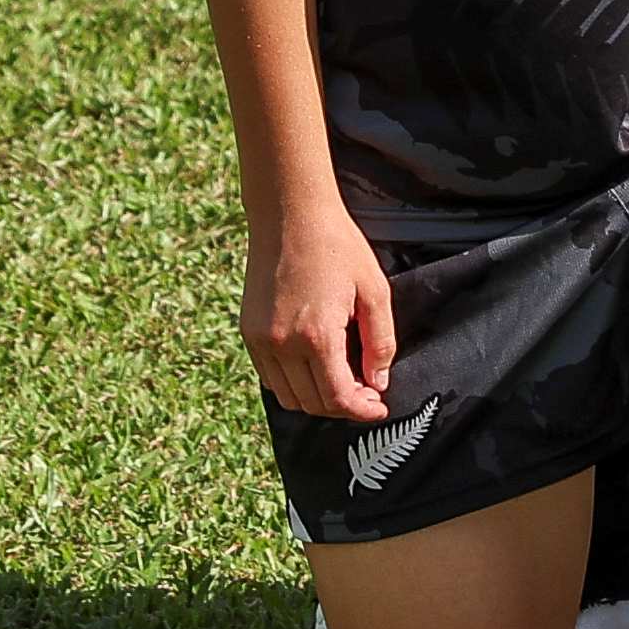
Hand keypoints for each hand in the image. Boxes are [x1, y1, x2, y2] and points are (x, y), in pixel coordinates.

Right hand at [247, 200, 397, 422]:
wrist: (289, 218)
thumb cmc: (338, 249)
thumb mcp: (374, 291)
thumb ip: (380, 341)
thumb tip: (379, 381)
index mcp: (317, 336)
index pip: (338, 397)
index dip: (362, 410)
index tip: (379, 408)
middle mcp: (282, 345)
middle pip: (312, 402)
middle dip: (343, 408)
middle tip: (368, 397)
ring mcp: (259, 341)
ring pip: (287, 396)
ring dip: (317, 400)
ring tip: (344, 386)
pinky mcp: (248, 333)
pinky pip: (270, 377)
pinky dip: (293, 385)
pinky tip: (316, 371)